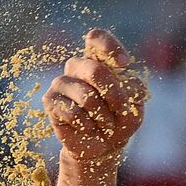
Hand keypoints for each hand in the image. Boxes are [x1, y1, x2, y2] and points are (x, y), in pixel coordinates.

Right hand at [43, 28, 149, 167]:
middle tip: (120, 111)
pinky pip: (73, 112)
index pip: (96, 38)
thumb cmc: (120, 120)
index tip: (123, 64)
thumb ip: (133, 89)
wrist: (103, 147)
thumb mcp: (135, 105)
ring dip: (103, 116)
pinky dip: (87, 125)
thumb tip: (122, 75)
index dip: (109, 47)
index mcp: (98, 60)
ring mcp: (61, 82)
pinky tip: (87, 128)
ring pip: (86, 96)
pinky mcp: (50, 100)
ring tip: (104, 124)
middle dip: (114, 96)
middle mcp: (77, 66)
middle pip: (95, 70)